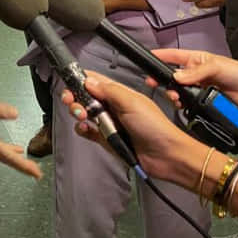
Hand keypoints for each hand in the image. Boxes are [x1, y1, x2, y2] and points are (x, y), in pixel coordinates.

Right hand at [0, 84, 41, 178]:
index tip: (35, 172)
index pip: (7, 155)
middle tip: (37, 173)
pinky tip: (14, 149)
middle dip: (22, 166)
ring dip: (16, 161)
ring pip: (2, 155)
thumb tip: (14, 113)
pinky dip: (8, 152)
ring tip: (28, 165)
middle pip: (6, 159)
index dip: (23, 165)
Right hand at [61, 71, 197, 183]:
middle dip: (74, 98)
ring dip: (78, 113)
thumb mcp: (131, 102)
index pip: (93, 81)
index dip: (79, 81)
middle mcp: (111, 106)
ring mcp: (108, 122)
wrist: (166, 156)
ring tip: (84, 117)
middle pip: (83, 96)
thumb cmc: (156, 127)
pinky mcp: (106, 138)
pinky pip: (87, 131)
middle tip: (73, 102)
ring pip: (83, 113)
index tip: (70, 85)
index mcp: (118, 93)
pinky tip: (87, 129)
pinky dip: (83, 130)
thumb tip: (88, 81)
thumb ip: (108, 90)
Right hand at [151, 48, 237, 121]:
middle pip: (172, 75)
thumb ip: (196, 72)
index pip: (174, 55)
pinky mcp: (202, 103)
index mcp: (197, 60)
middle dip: (162, 79)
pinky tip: (180, 104)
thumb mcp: (217, 66)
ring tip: (174, 97)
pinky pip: (186, 103)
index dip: (160, 55)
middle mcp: (195, 74)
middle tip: (153, 83)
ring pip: (177, 90)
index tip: (146, 57)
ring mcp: (198, 89)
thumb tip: (176, 77)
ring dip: (172, 93)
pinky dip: (181, 104)